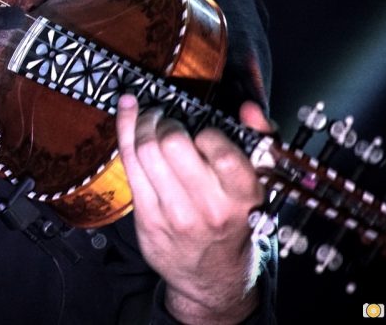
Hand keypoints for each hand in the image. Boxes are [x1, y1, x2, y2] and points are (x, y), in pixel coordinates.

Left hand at [115, 95, 269, 323]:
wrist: (212, 277)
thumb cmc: (235, 220)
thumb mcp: (258, 185)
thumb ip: (260, 139)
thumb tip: (248, 109)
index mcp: (243, 198)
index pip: (223, 154)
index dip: (207, 132)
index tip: (201, 131)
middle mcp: (209, 208)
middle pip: (172, 145)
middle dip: (165, 121)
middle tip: (165, 118)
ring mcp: (174, 215)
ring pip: (145, 151)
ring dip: (141, 123)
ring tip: (147, 119)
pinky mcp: (147, 218)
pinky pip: (129, 165)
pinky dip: (125, 133)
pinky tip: (127, 115)